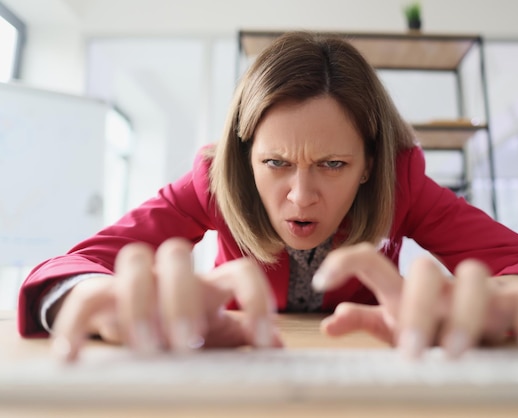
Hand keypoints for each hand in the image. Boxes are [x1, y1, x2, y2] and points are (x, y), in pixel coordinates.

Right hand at [50, 238, 281, 361]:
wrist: (135, 318)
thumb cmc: (184, 326)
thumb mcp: (217, 334)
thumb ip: (243, 333)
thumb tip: (279, 345)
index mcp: (210, 284)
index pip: (240, 270)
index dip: (256, 300)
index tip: (264, 341)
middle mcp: (174, 274)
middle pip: (177, 254)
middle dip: (181, 298)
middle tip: (186, 343)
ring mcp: (136, 281)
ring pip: (134, 259)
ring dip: (138, 304)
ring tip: (145, 350)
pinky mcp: (101, 295)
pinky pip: (85, 296)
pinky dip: (75, 326)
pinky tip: (73, 358)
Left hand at [312, 243, 517, 357]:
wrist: (497, 307)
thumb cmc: (438, 320)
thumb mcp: (400, 326)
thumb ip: (367, 321)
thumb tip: (328, 323)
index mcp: (406, 291)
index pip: (373, 262)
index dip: (345, 262)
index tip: (320, 281)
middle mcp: (441, 286)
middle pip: (424, 272)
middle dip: (416, 307)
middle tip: (411, 353)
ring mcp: (480, 290)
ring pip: (475, 276)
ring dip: (466, 313)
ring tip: (457, 354)